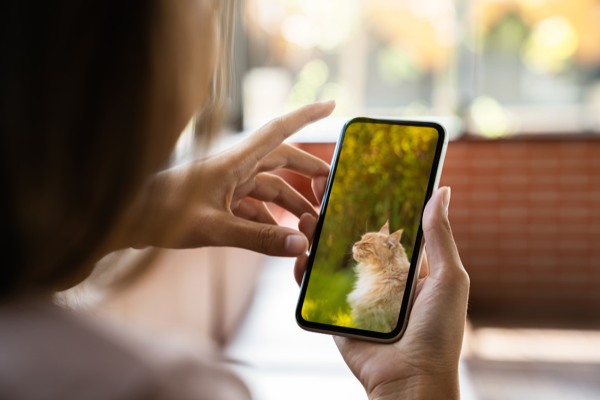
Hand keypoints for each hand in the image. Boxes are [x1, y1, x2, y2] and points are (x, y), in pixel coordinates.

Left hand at [129, 100, 334, 255]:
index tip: (332, 105)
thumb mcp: (214, 228)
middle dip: (308, 173)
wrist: (127, 220)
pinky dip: (269, 219)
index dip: (307, 116)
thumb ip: (257, 238)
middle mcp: (234, 167)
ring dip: (290, 203)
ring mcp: (227, 184)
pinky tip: (280, 236)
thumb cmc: (161, 214)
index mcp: (234, 161)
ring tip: (310, 224)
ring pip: (269, 187)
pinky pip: (253, 206)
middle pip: (281, 161)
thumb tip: (299, 244)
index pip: (278, 131)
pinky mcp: (219, 201)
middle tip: (331, 189)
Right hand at [294, 187, 468, 399]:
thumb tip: (442, 190)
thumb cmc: (439, 333)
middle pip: (352, 240)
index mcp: (407, 269)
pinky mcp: (334, 314)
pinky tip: (299, 251)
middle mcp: (378, 279)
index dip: (370, 205)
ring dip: (316, 236)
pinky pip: (313, 289)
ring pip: (329, 259)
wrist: (411, 381)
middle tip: (323, 188)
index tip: (356, 178)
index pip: (384, 229)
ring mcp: (354, 296)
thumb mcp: (449, 278)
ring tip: (308, 214)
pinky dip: (302, 270)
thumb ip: (440, 236)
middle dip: (337, 215)